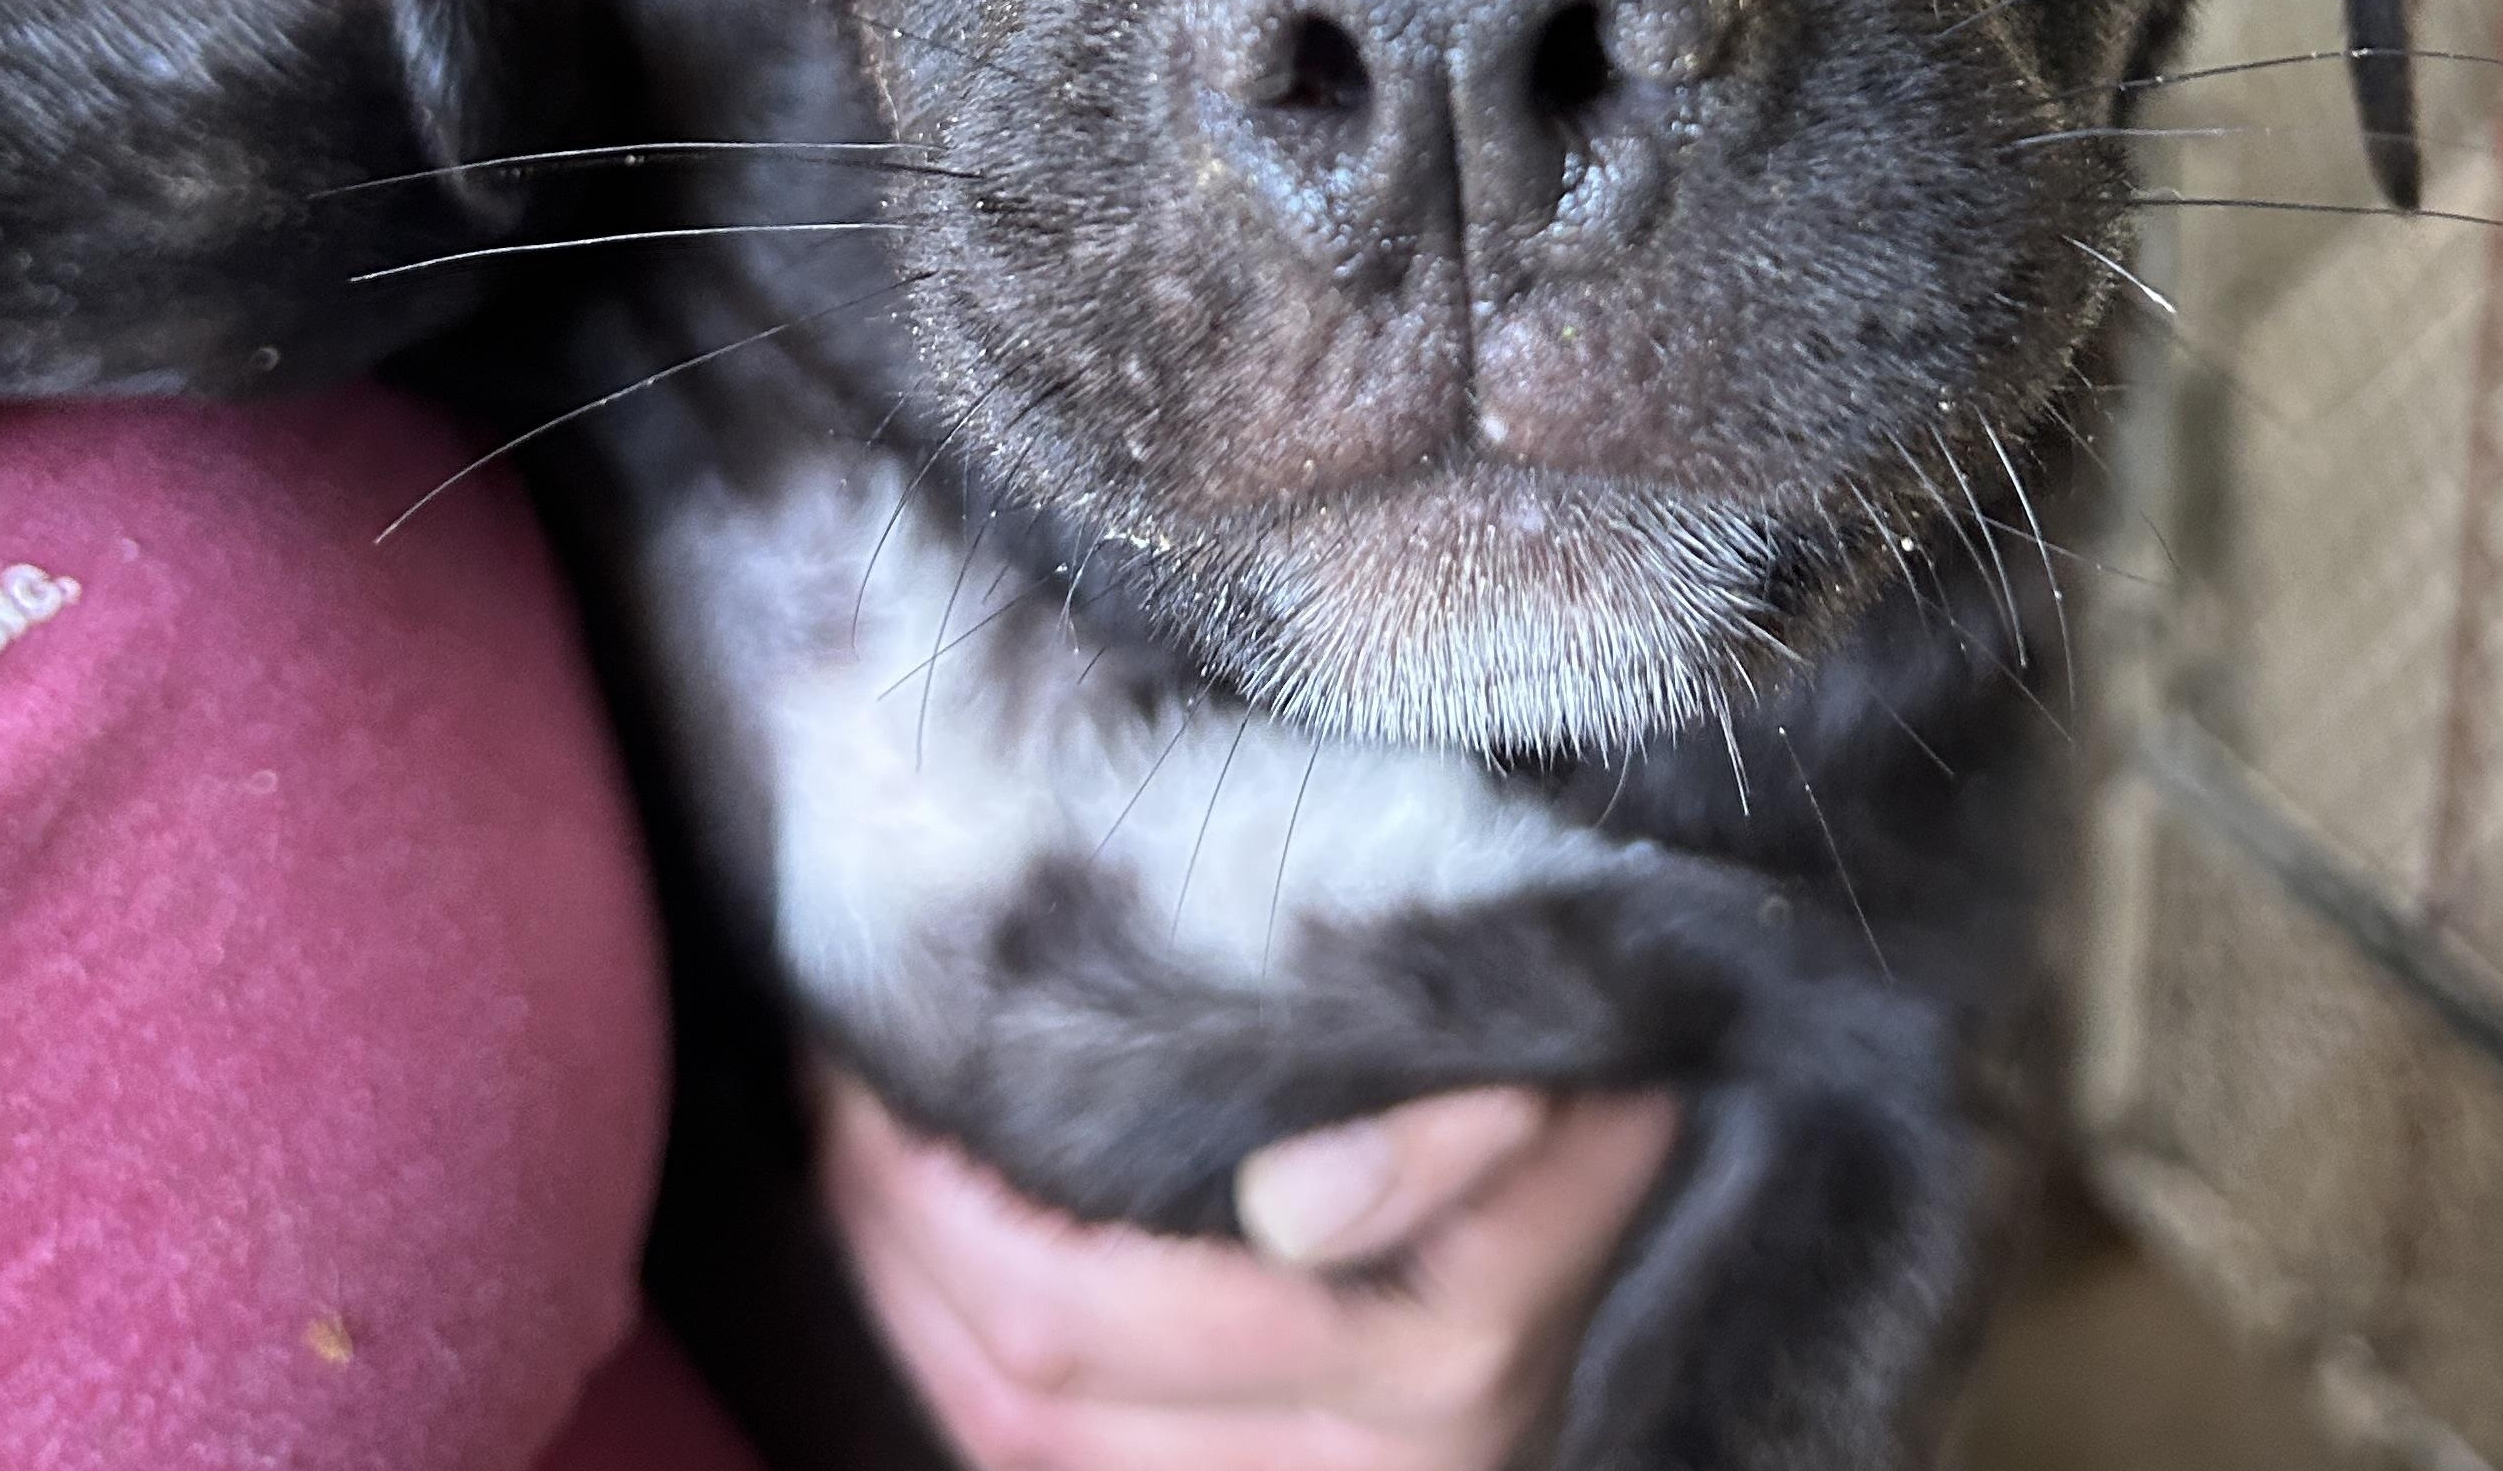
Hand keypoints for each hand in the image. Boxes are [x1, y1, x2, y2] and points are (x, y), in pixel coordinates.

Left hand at [819, 1073, 1680, 1470]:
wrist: (1676, 1164)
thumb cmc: (1610, 1085)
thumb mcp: (1570, 1074)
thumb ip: (1458, 1125)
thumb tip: (1289, 1208)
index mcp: (1423, 1365)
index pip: (1088, 1317)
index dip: (943, 1208)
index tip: (861, 1069)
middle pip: (1027, 1404)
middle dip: (892, 1251)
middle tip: (826, 1095)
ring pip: (1030, 1454)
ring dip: (913, 1309)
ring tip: (857, 1162)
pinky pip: (1079, 1459)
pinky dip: (979, 1357)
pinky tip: (942, 1258)